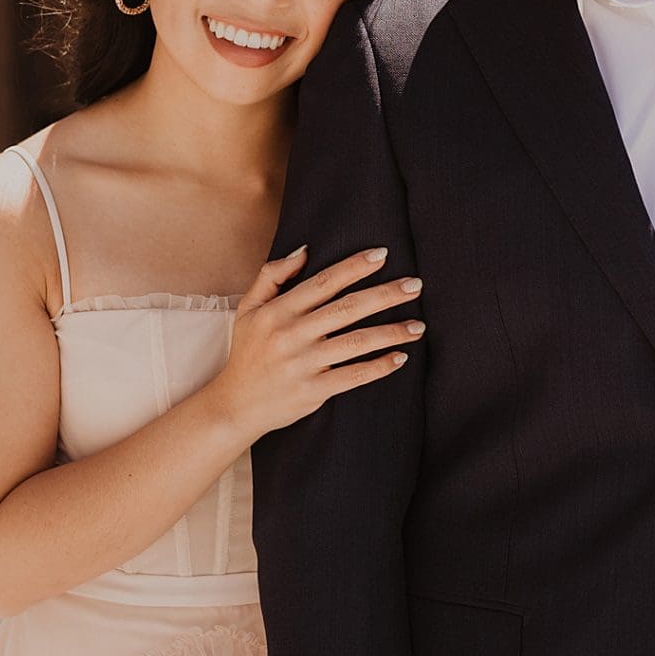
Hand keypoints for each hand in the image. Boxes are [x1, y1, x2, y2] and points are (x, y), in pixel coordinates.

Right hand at [213, 245, 423, 441]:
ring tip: (418, 325)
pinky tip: (400, 357)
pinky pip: (354, 375)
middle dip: (386, 295)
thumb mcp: (249, 308)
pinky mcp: (314, 390)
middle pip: (348, 309)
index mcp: (279, 312)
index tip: (383, 255)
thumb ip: (272, 275)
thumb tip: (304, 250)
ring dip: (392, 332)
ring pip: (357, 342)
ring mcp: (304, 364)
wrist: (236, 405)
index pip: (324, 283)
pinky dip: (379, 367)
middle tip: (416, 285)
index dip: (354, 267)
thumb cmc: (247, 352)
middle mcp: (293, 335)